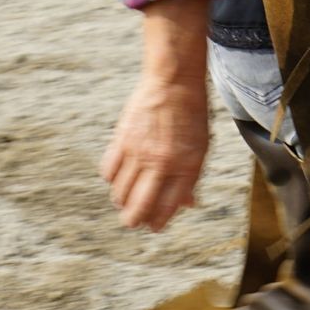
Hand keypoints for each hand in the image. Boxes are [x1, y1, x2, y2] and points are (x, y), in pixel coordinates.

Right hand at [101, 63, 209, 230]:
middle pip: (139, 207)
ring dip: (121, 201)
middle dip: (134, 220)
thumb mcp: (201, 148)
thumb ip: (191, 178)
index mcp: (185, 167)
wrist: (174, 83)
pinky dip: (111, 180)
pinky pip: (108, 172)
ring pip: (120, 193)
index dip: (158, 222)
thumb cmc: (191, 116)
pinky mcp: (121, 140)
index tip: (153, 226)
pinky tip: (118, 178)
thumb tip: (187, 204)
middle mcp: (161, 164)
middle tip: (132, 221)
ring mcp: (139, 152)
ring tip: (125, 200)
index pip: (167, 207)